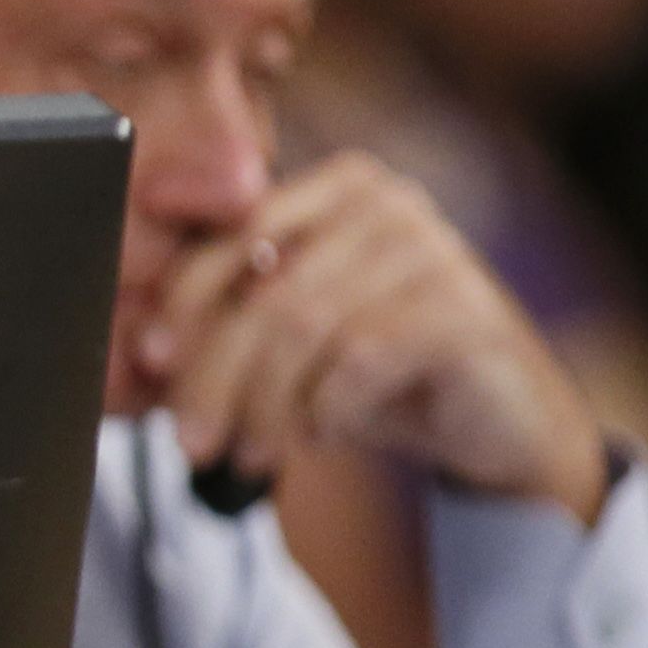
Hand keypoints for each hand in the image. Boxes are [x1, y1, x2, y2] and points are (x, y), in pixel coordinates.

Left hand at [147, 154, 608, 524]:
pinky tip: (321, 437)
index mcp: (335, 191)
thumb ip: (236, 330)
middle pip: (263, 292)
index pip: (233, 236)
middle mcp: (384, 203)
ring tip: (247, 457)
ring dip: (263, 408)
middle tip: (190, 440)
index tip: (151, 361)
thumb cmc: (384, 379)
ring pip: (304, 330)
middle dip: (214, 376)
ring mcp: (431, 250)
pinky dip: (326, 410)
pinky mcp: (463, 311)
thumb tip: (143, 356)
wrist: (504, 425)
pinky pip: (359, 362)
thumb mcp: (300, 346)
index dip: (184, 302)